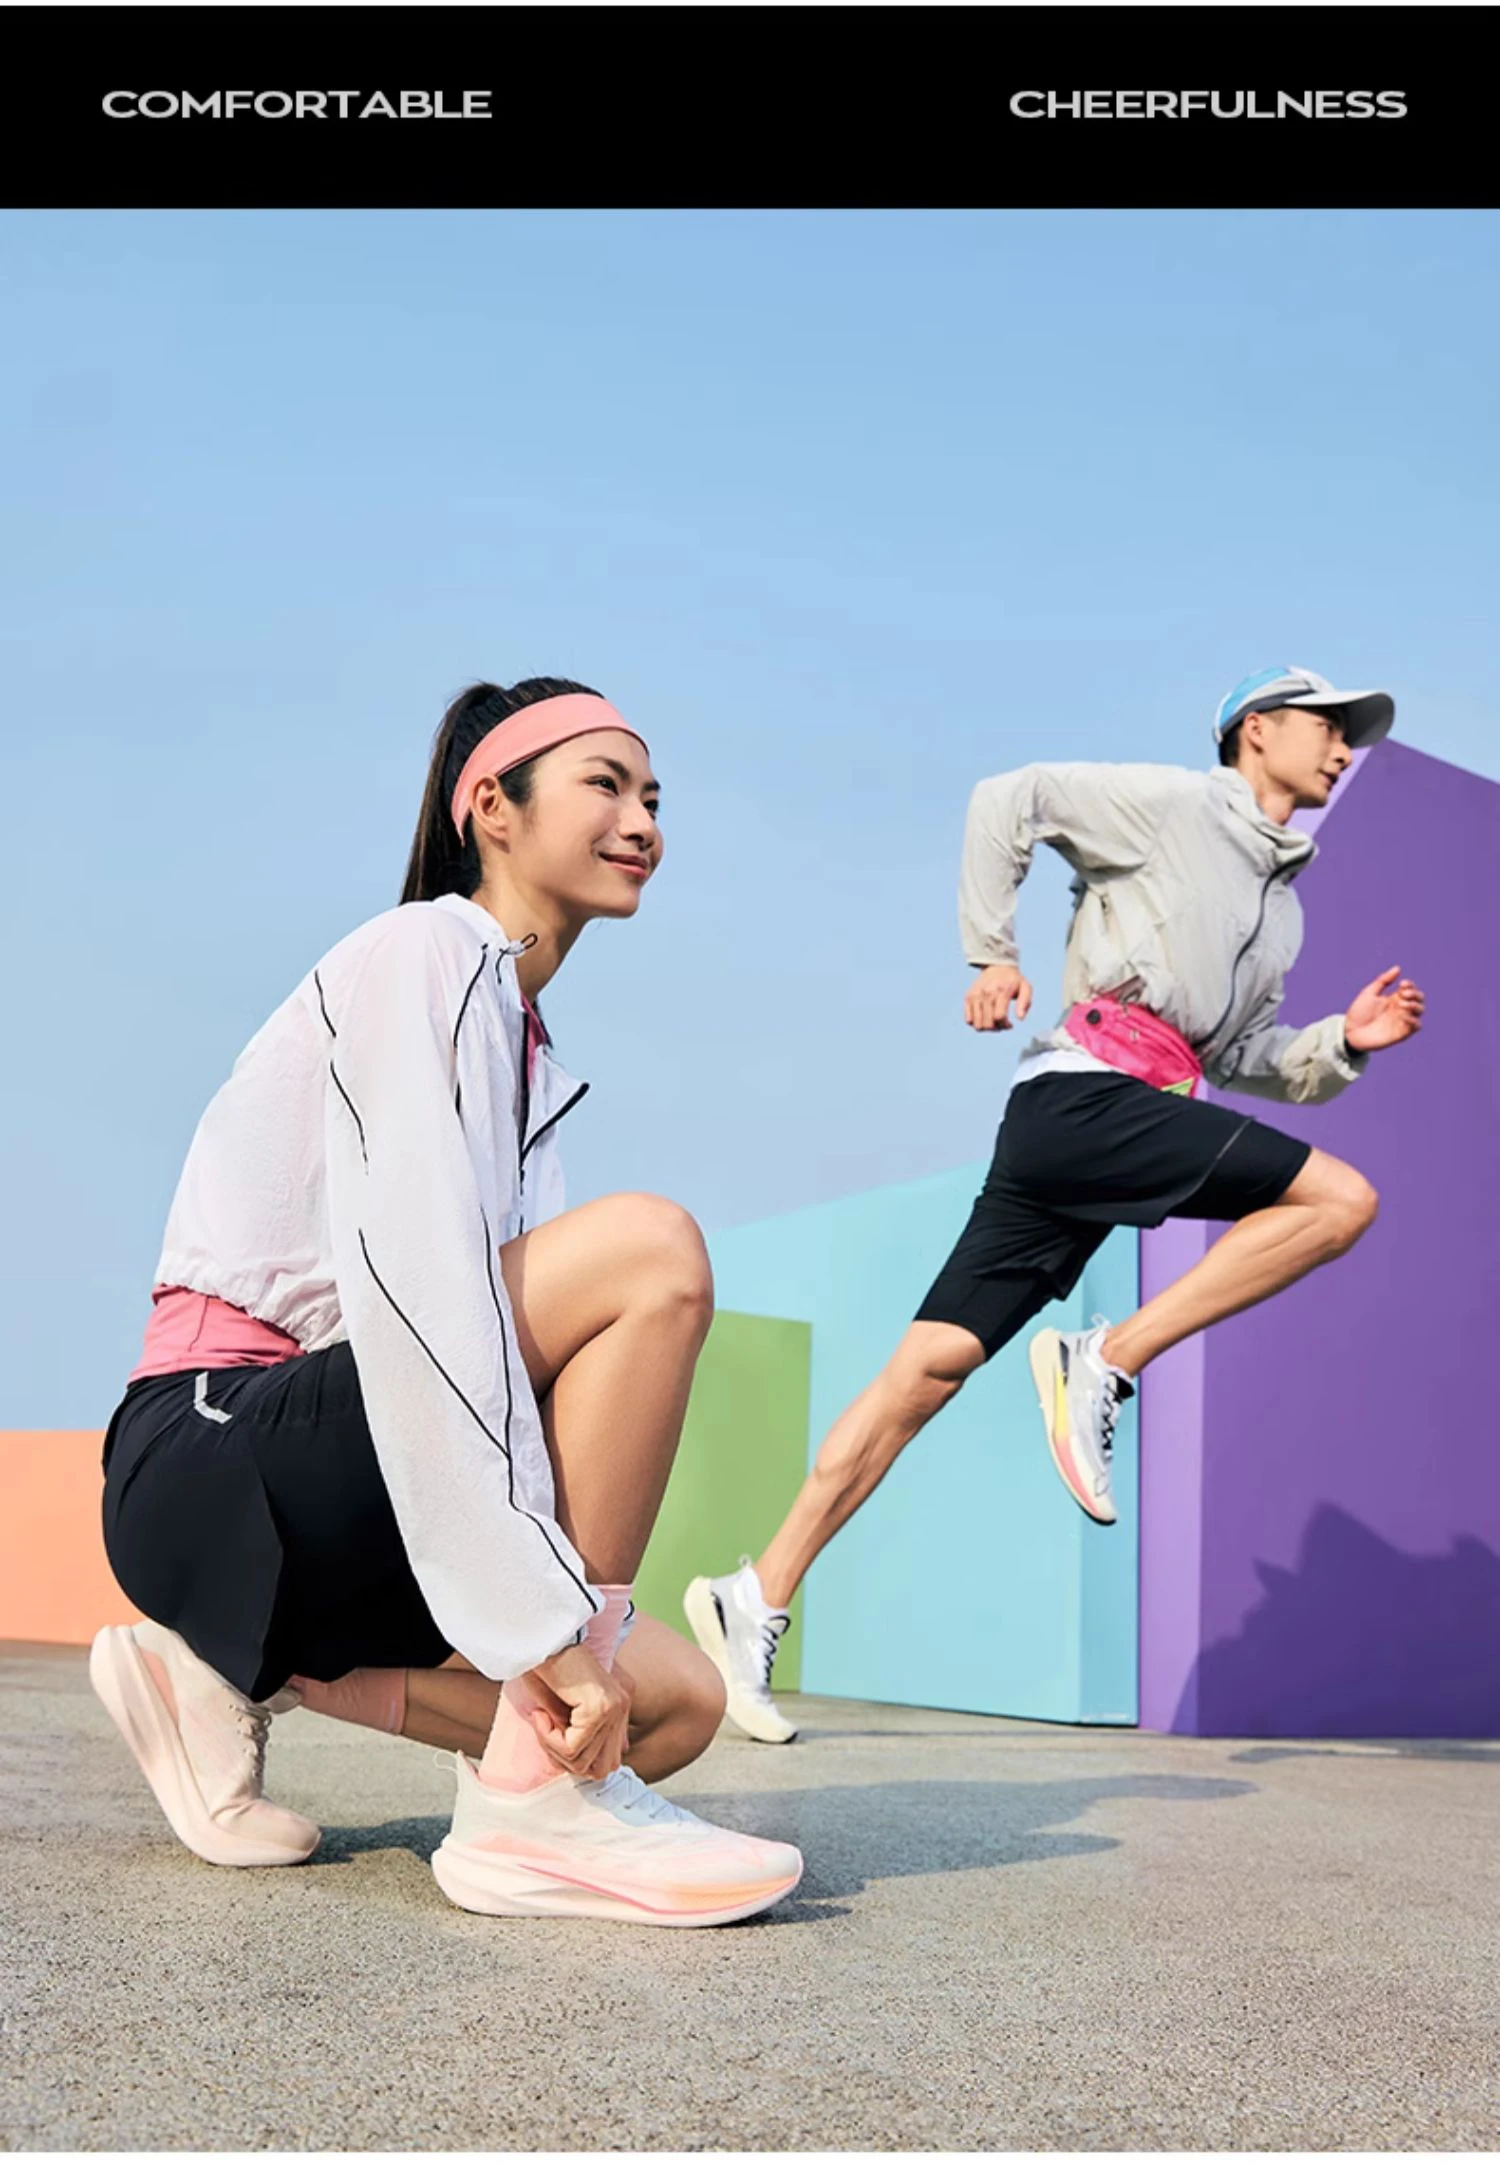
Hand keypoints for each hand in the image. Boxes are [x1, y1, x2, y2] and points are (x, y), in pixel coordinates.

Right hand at [523, 1643, 632, 1780]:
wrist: (541, 1635)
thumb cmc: (546, 1665)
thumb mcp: (566, 1706)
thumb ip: (584, 1734)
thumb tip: (594, 1769)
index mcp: (620, 1703)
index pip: (610, 1760)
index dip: (577, 1759)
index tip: (553, 1736)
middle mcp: (623, 1706)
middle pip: (601, 1769)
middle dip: (566, 1760)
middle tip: (545, 1733)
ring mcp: (614, 1708)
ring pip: (583, 1762)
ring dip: (553, 1748)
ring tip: (541, 1720)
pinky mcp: (600, 1708)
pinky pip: (572, 1747)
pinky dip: (549, 1738)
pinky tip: (540, 1714)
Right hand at [965, 963, 1032, 1032]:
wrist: (997, 966)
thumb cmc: (1013, 980)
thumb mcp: (1026, 987)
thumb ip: (1025, 1003)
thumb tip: (1020, 1018)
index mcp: (1001, 991)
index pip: (999, 1017)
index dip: (1005, 1026)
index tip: (1010, 1024)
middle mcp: (986, 993)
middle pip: (988, 1024)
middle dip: (996, 1028)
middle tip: (1002, 1023)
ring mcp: (975, 996)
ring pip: (977, 1024)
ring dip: (986, 1028)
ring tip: (993, 1022)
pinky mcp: (968, 997)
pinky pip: (968, 1020)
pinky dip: (976, 1023)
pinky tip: (984, 1018)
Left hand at [1344, 966, 1424, 1052]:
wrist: (1350, 1032)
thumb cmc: (1358, 1012)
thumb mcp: (1369, 993)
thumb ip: (1383, 980)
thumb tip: (1398, 968)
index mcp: (1394, 998)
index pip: (1411, 989)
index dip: (1410, 985)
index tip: (1402, 984)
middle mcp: (1400, 1008)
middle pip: (1419, 999)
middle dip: (1415, 994)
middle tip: (1402, 994)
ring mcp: (1402, 1020)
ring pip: (1420, 1010)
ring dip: (1415, 1005)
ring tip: (1401, 1004)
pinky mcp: (1402, 1033)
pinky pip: (1416, 1026)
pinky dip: (1414, 1020)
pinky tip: (1403, 1016)